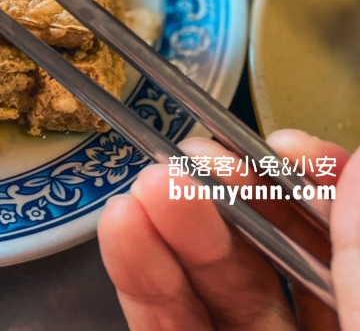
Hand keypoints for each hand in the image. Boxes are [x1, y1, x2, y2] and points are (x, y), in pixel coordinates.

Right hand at [97, 130, 359, 329]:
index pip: (344, 244)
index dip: (316, 187)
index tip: (285, 148)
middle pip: (272, 256)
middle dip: (230, 196)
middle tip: (195, 155)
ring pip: (212, 286)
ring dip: (173, 226)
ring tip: (150, 183)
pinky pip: (165, 326)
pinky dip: (140, 279)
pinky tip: (123, 229)